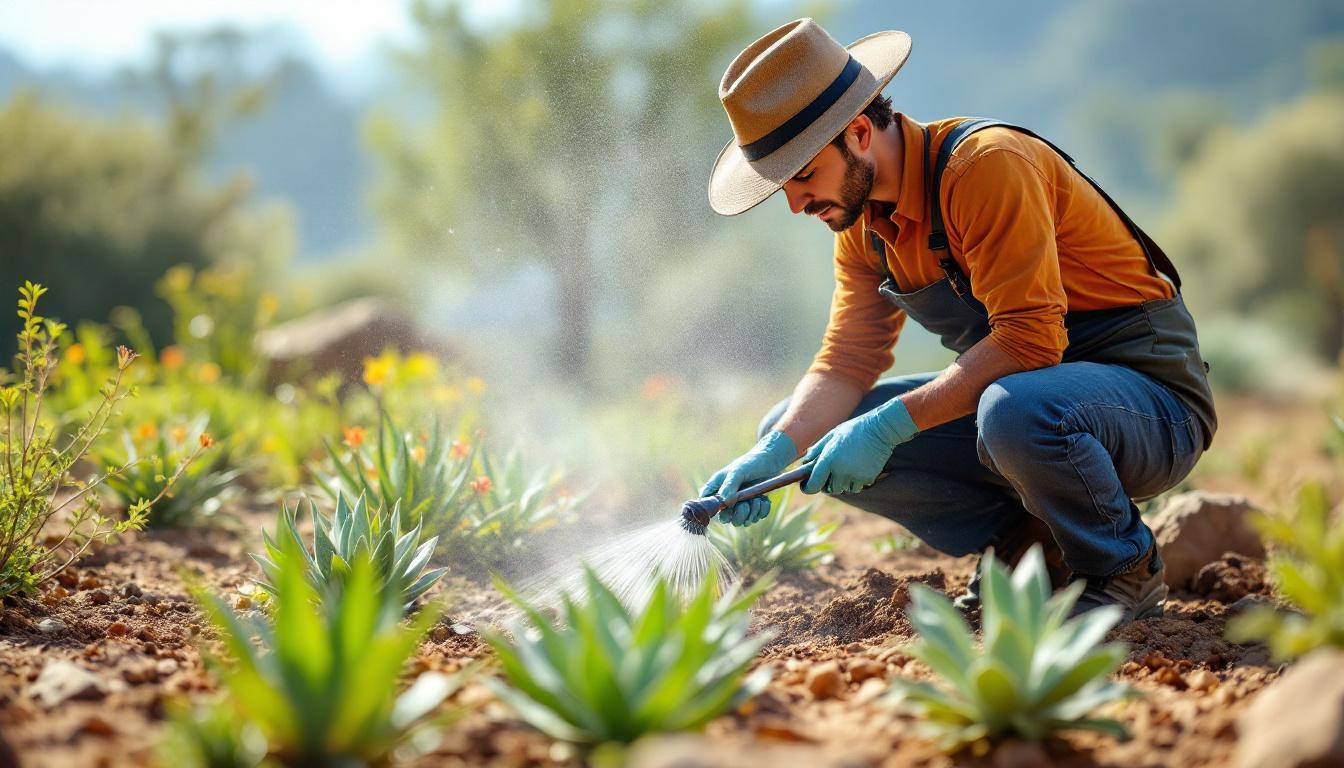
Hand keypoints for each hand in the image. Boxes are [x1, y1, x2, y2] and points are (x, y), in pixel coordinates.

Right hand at [701, 431, 796, 525]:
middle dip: (737, 515)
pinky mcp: (753, 509)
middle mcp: (726, 500)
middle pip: (725, 519)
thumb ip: (729, 485)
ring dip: (751, 512)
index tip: (727, 507)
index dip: (714, 511)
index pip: (708, 506)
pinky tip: (763, 499)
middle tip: (745, 505)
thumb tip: (724, 501)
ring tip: (757, 498)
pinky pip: (756, 518)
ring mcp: (740, 506)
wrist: (770, 461)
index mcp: (717, 489)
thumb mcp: (738, 471)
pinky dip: (761, 510)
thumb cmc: (750, 463)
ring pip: (742, 521)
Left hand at [801, 398, 918, 494]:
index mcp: (829, 460)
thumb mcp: (831, 436)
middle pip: (831, 489)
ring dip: (844, 482)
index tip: (807, 485)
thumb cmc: (853, 430)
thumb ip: (817, 450)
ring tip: (849, 466)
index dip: (808, 487)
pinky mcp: (868, 478)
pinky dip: (857, 481)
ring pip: (845, 489)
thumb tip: (805, 462)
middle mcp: (841, 471)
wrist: (879, 430)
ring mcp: (855, 476)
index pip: (813, 485)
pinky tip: (859, 467)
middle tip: (832, 471)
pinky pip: (858, 486)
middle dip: (829, 483)